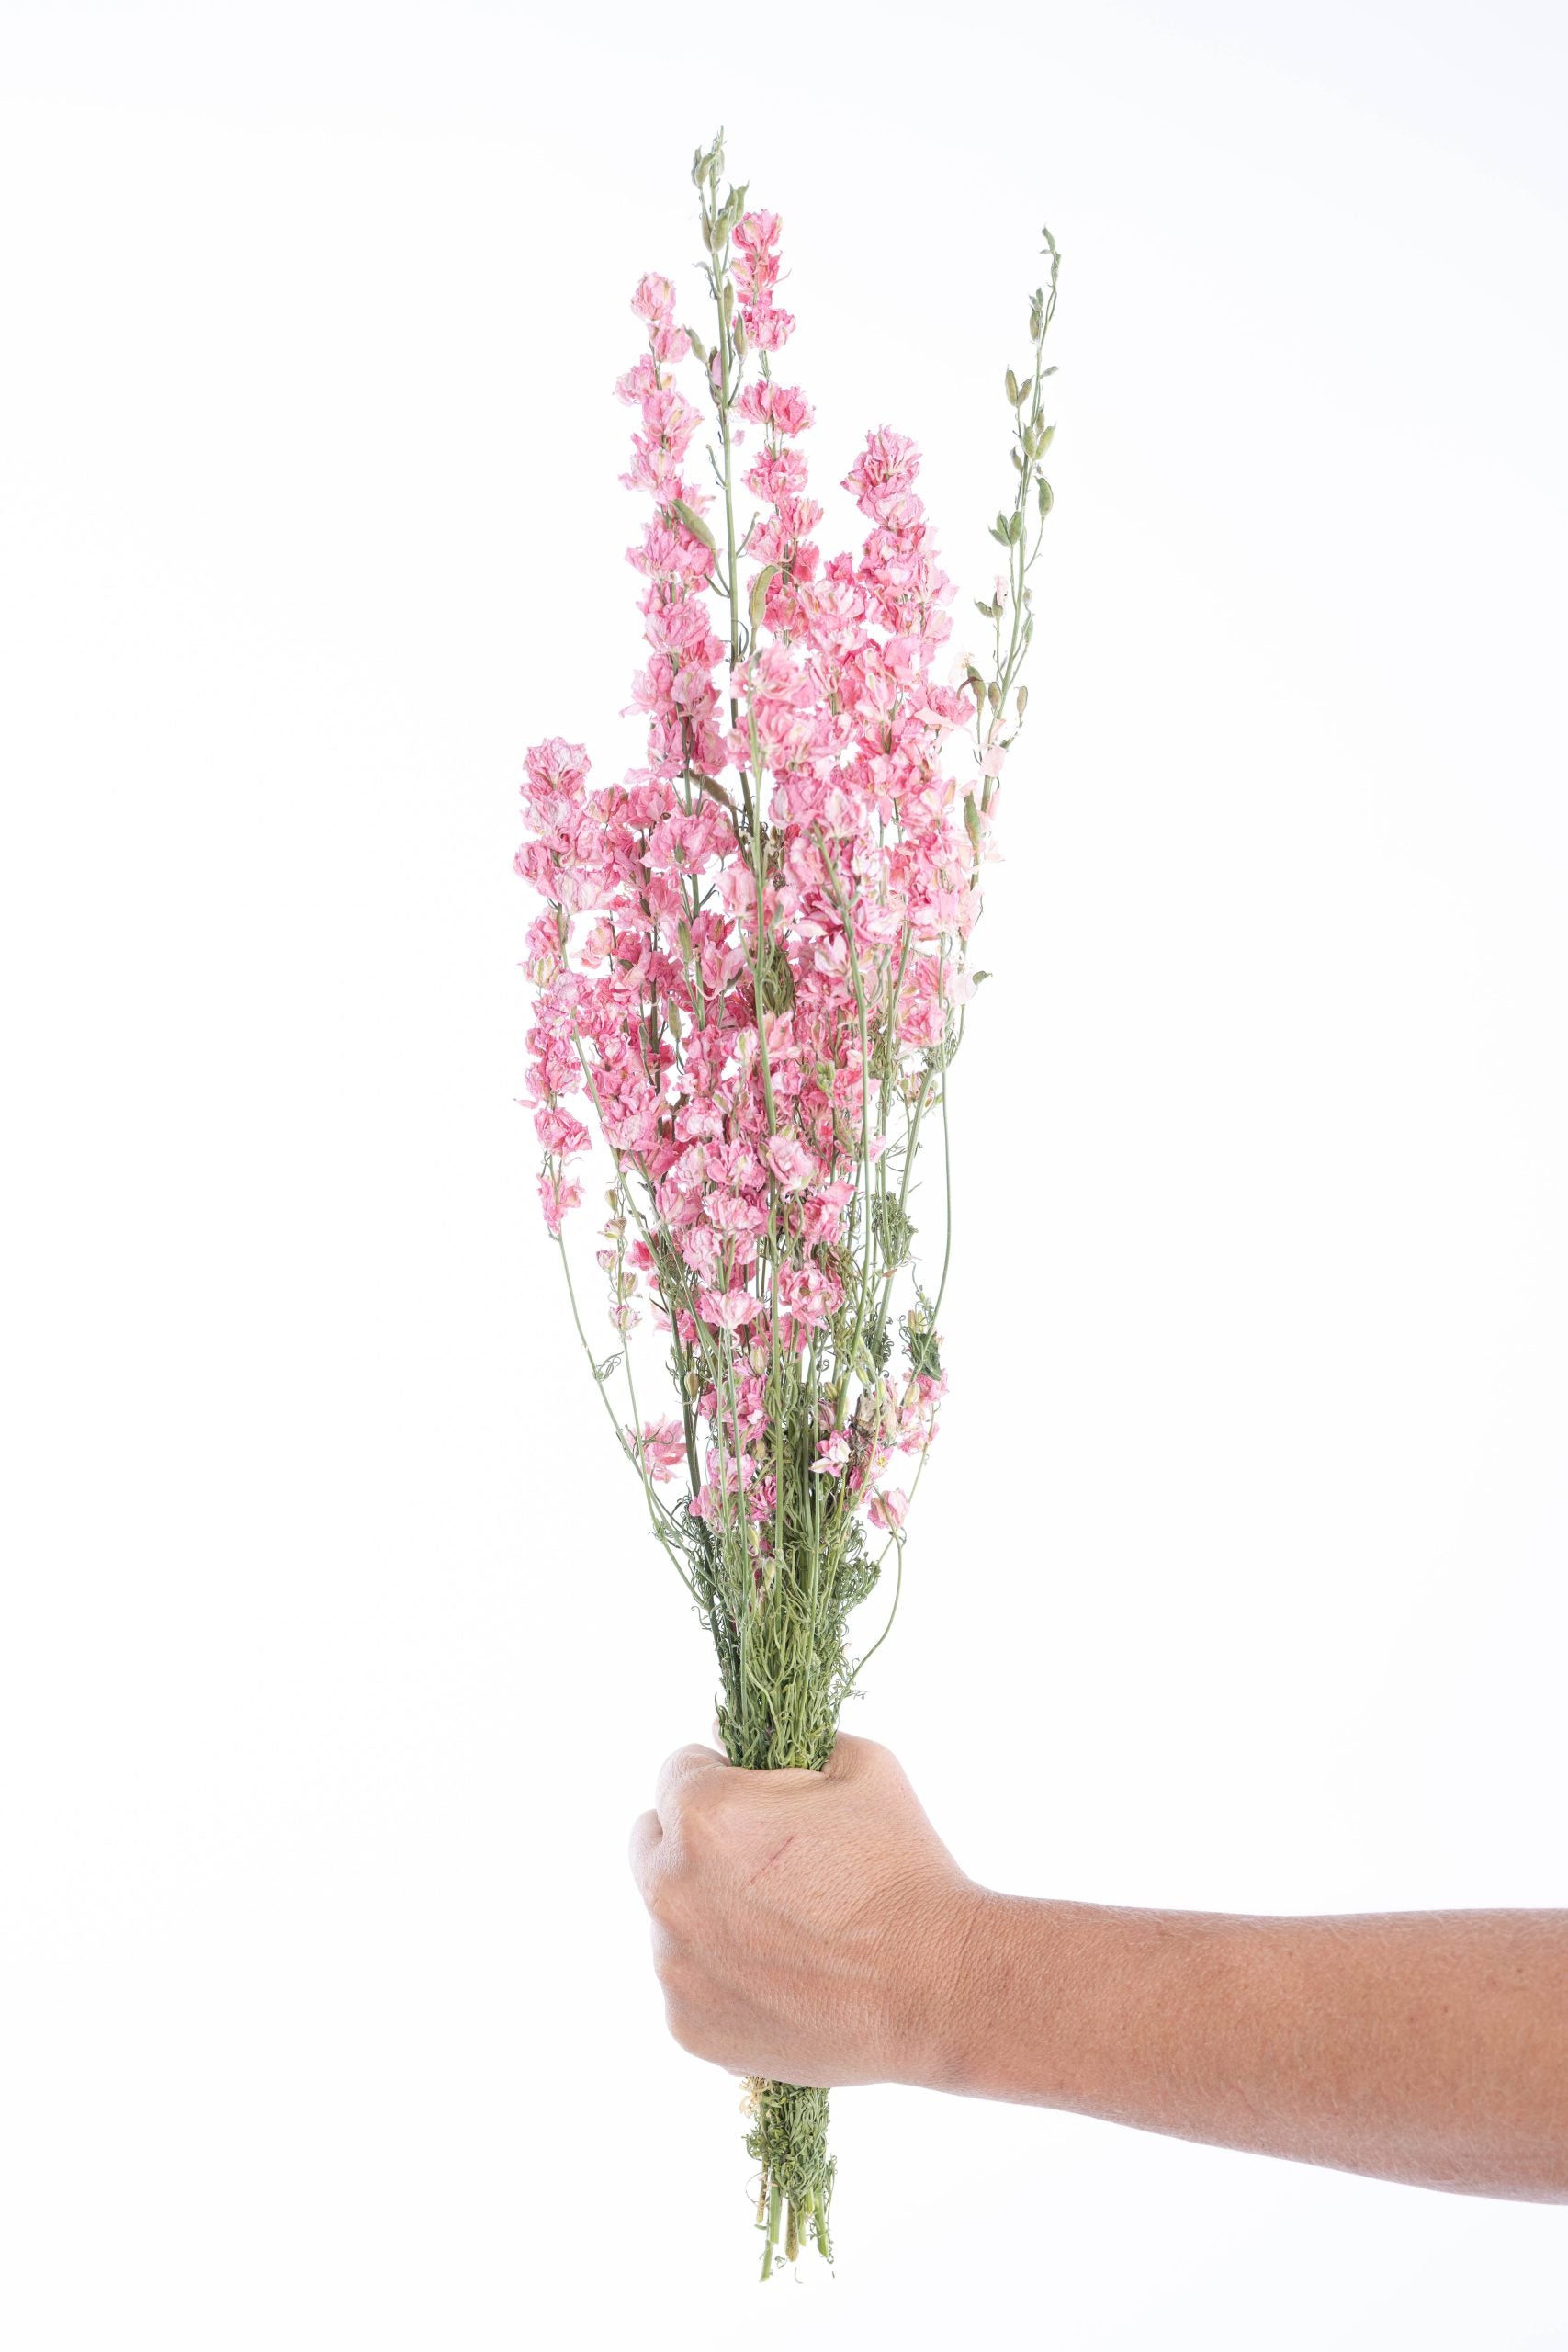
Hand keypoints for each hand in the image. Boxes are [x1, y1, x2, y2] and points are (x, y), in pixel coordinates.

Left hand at [628, 1732, 980, 2088]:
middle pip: (651, 1841)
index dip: (721, 1777)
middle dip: (692, 1839)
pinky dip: (719, 1978)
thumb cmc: (902, 1868)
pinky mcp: (688, 2028)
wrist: (936, 1987)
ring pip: (668, 1918)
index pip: (677, 1770)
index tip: (757, 1800)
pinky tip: (782, 1978)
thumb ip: (789, 1747)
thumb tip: (742, 1746)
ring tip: (784, 1928)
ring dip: (705, 1911)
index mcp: (702, 1815)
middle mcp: (670, 1889)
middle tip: (758, 1860)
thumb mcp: (859, 1765)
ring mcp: (674, 1966)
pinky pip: (687, 1985)